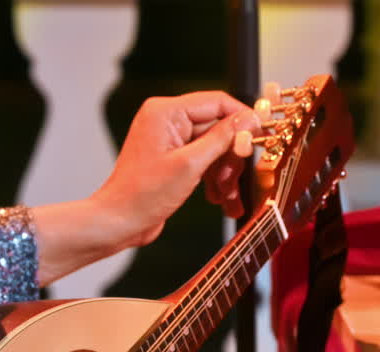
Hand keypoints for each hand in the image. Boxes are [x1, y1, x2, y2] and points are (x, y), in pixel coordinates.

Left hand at [92, 91, 260, 248]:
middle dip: (231, 156)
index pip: (216, 102)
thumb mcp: (190, 165)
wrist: (119, 222)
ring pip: (213, 148)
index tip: (260, 135)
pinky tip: (219, 198)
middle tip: (237, 177)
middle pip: (217, 127)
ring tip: (227, 196)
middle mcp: (167, 121)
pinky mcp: (173, 159)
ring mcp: (170, 141)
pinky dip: (214, 179)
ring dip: (224, 173)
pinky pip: (203, 162)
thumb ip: (222, 138)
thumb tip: (247, 120)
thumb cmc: (142, 195)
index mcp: (166, 112)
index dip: (242, 119)